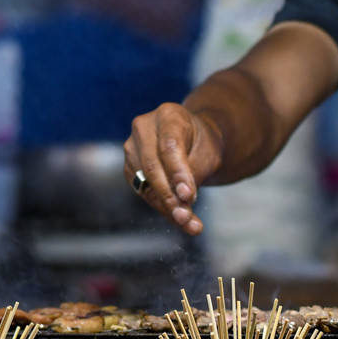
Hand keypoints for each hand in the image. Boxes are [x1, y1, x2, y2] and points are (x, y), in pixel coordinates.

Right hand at [124, 102, 222, 235]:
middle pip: (153, 166)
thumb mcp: (209, 154)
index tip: (188, 195)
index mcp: (168, 115)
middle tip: (187, 218)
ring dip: (166, 207)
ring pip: (145, 182)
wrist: (192, 141)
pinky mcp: (129, 167)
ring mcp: (132, 147)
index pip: (169, 146)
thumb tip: (183, 203)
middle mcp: (143, 128)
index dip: (178, 173)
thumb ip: (195, 174)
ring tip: (188, 223)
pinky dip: (161, 207)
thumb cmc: (202, 145)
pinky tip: (179, 219)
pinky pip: (143, 191)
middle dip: (170, 197)